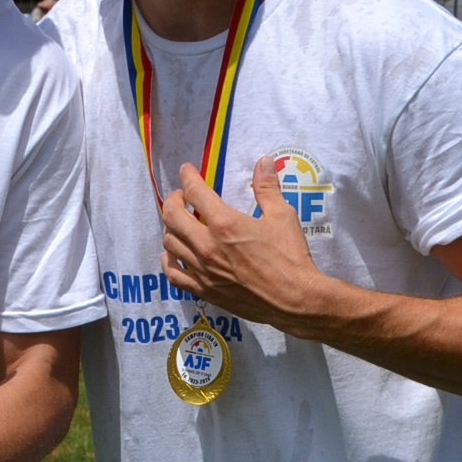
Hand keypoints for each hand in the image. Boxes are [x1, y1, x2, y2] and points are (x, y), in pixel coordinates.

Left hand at [161, 155, 342, 336]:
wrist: (294, 299)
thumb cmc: (290, 257)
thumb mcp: (282, 216)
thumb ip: (267, 188)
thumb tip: (263, 162)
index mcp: (225, 223)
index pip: (195, 192)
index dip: (187, 177)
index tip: (186, 171)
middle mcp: (207, 246)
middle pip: (172, 217)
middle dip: (174, 200)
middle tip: (182, 197)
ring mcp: (203, 270)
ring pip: (170, 243)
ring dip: (170, 228)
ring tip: (180, 223)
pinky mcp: (204, 290)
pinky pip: (173, 275)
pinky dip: (168, 261)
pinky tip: (172, 254)